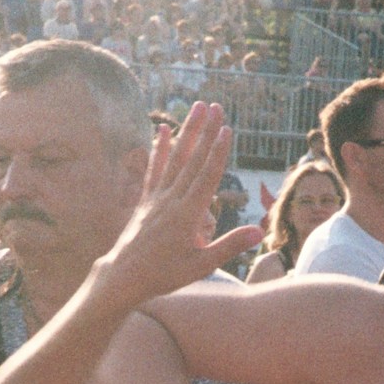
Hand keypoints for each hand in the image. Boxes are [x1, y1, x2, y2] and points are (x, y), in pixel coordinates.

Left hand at [93, 102, 263, 309]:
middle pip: (193, 160)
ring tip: (196, 108)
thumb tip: (259, 232)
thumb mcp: (202, 265)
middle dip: (205, 132)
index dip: (218, 151)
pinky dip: (160, 149)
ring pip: (175, 158)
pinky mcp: (146, 200)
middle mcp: (172, 199)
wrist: (124, 276)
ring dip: (188, 132)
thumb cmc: (165, 275)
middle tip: (215, 106)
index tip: (226, 128)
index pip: (207, 176)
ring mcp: (157, 197)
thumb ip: (230, 245)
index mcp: (188, 214)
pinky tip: (164, 129)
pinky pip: (154, 169)